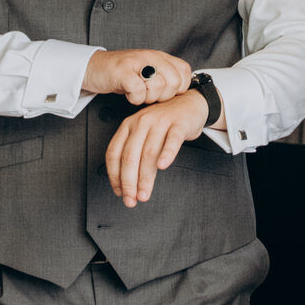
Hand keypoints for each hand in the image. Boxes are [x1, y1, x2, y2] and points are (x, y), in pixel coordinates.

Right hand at [81, 47, 192, 105]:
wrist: (93, 68)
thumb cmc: (123, 74)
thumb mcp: (148, 72)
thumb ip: (165, 77)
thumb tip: (183, 90)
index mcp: (160, 57)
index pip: (185, 72)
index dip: (178, 88)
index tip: (165, 93)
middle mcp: (151, 56)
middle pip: (174, 82)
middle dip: (164, 96)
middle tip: (149, 95)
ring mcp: (136, 62)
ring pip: (158, 86)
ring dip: (148, 97)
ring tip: (138, 93)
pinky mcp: (122, 72)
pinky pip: (138, 91)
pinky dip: (135, 99)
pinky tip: (129, 94)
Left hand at [104, 87, 209, 205]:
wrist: (190, 105)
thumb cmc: (164, 124)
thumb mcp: (143, 134)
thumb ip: (134, 154)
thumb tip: (126, 186)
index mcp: (128, 126)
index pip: (114, 153)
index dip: (114, 175)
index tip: (119, 192)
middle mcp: (141, 122)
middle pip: (130, 156)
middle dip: (129, 181)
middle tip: (131, 200)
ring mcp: (160, 122)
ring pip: (149, 153)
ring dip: (145, 177)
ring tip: (144, 194)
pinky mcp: (179, 124)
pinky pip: (172, 140)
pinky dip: (167, 154)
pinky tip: (163, 166)